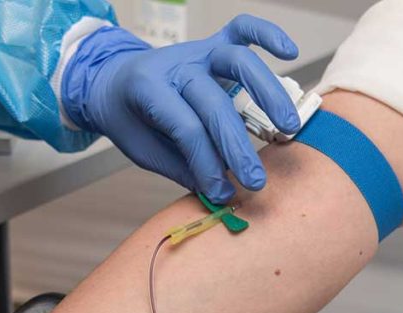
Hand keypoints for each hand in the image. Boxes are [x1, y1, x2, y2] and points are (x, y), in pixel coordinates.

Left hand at [63, 15, 300, 202]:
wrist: (113, 81)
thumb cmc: (130, 117)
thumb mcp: (144, 149)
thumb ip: (182, 167)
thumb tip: (220, 191)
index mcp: (148, 89)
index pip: (186, 128)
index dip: (206, 164)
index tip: (222, 192)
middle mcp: (176, 65)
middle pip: (214, 103)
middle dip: (236, 146)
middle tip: (255, 180)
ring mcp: (197, 51)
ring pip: (238, 61)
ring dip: (267, 93)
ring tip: (287, 127)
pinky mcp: (214, 43)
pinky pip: (242, 29)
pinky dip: (267, 34)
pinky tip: (289, 52)